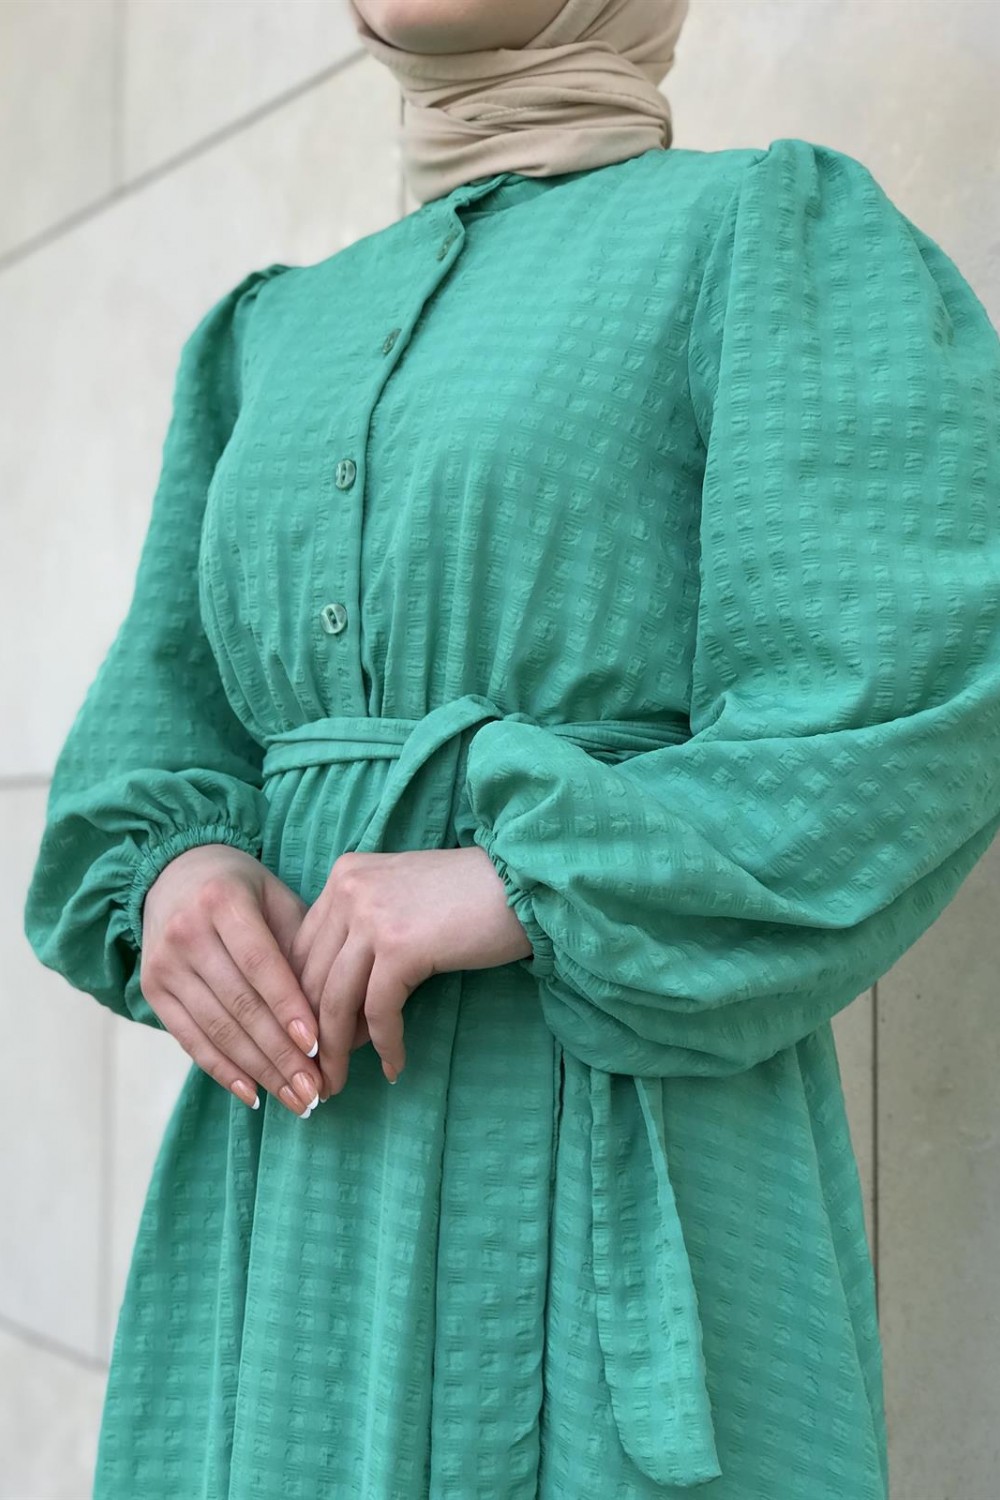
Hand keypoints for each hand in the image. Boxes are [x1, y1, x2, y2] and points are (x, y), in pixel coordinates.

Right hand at [139, 844, 325, 1114]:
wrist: (173, 874)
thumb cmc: (243, 890)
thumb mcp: (275, 898)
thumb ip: (300, 945)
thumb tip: (335, 1008)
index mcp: (223, 901)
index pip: (260, 964)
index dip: (288, 1007)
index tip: (318, 1046)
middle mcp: (186, 933)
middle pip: (239, 1005)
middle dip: (280, 1054)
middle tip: (317, 1090)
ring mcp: (164, 964)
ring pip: (217, 1029)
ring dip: (259, 1071)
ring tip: (297, 1100)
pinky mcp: (152, 991)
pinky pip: (190, 1040)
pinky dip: (223, 1071)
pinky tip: (254, 1094)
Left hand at [288, 846, 534, 1096]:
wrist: (520, 883)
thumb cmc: (468, 896)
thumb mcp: (399, 900)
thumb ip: (362, 936)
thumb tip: (339, 1014)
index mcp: (343, 876)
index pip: (301, 950)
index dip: (298, 1002)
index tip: (305, 1042)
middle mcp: (348, 891)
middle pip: (310, 978)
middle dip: (310, 1035)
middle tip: (316, 1075)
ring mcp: (372, 917)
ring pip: (335, 1000)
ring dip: (335, 1051)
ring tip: (338, 1084)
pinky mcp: (401, 947)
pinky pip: (379, 1012)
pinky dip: (385, 1045)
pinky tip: (394, 1067)